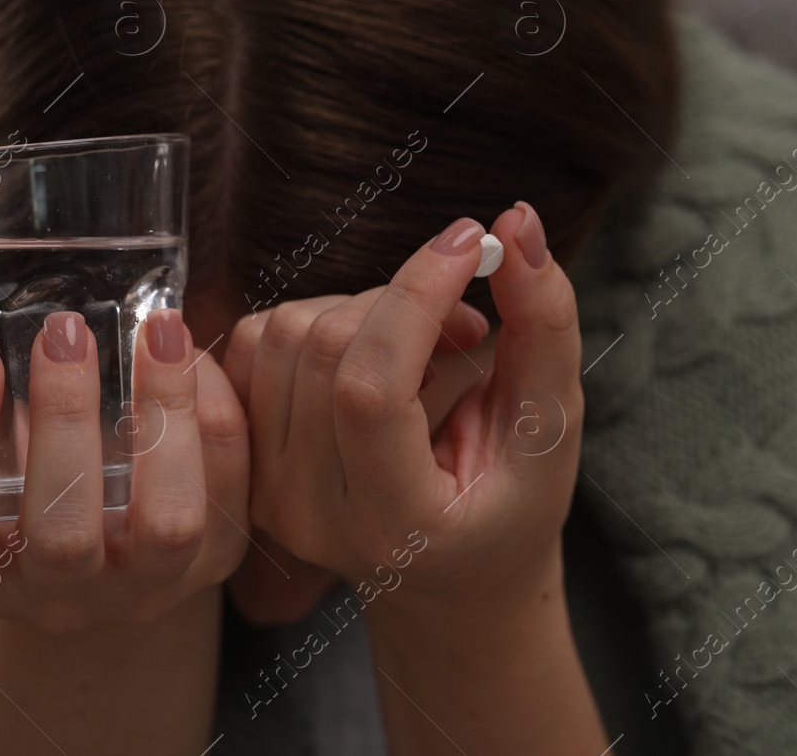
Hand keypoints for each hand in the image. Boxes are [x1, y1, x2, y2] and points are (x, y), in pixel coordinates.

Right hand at [0, 293, 248, 632]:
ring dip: (163, 416)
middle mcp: (57, 598)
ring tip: (156, 329)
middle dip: (63, 422)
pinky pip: (230, 491)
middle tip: (62, 328)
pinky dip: (218, 416)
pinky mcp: (215, 559)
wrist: (98, 534)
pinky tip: (193, 352)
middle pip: (60, 535)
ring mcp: (144, 587)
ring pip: (166, 524)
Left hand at [224, 203, 582, 616]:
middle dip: (405, 300)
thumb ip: (544, 326)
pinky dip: (320, 319)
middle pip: (326, 348)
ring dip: (364, 307)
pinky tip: (373, 354)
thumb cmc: (510, 503)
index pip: (370, 390)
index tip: (472, 242)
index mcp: (395, 523)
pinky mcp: (244, 456)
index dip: (416, 296)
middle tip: (467, 323)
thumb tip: (518, 222)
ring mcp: (267, 490)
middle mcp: (312, 514)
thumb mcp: (551, 426)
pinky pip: (256, 340)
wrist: (448, 573)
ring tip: (425, 350)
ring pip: (287, 331)